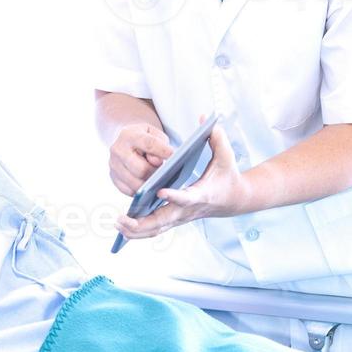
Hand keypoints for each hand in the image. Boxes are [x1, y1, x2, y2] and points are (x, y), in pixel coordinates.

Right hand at [108, 123, 172, 196]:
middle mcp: (118, 150)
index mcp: (129, 135)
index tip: (173, 156)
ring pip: (136, 183)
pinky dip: (141, 190)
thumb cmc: (142, 138)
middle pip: (142, 169)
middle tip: (162, 171)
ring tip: (155, 177)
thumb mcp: (153, 133)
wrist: (126, 141)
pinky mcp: (114, 178)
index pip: (149, 144)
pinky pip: (130, 191)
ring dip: (149, 183)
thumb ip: (159, 144)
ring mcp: (114, 165)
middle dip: (155, 173)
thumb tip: (157, 162)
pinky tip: (146, 182)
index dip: (163, 151)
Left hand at [114, 116, 249, 238]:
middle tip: (122, 218)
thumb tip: (208, 121)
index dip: (174, 196)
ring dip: (137, 230)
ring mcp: (181, 217)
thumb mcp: (226, 157)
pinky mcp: (176, 220)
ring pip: (157, 229)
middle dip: (143, 222)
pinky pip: (155, 229)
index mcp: (202, 194)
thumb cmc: (228, 176)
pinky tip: (123, 227)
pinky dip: (140, 231)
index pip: (187, 197)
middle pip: (164, 221)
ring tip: (117, 223)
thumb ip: (217, 139)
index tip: (159, 191)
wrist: (234, 200)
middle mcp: (189, 210)